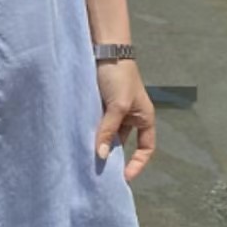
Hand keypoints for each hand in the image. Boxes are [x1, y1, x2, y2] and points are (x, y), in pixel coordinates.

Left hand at [94, 59, 155, 181]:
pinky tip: (81, 139)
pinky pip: (97, 122)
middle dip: (114, 155)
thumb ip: (108, 130)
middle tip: (100, 171)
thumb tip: (100, 156)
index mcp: (144, 117)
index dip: (138, 163)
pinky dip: (92, 131)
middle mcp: (131, 115)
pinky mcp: (100, 102)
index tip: (124, 177)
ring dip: (100, 143)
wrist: (105, 49)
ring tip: (87, 158)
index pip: (146, 148)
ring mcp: (115, 109)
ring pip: (108, 132)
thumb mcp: (117, 106)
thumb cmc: (119, 77)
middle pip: (124, 142)